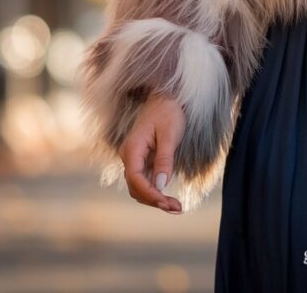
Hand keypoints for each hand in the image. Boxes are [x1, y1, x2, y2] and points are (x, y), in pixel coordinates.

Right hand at [119, 94, 184, 213]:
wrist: (166, 98)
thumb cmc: (168, 112)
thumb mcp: (170, 135)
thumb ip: (165, 160)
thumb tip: (161, 185)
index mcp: (132, 149)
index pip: (136, 179)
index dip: (150, 194)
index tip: (167, 203)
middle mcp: (129, 156)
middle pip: (136, 187)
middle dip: (154, 200)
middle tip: (177, 208)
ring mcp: (134, 159)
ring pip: (139, 187)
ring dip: (155, 199)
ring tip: (176, 207)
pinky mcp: (142, 160)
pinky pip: (145, 181)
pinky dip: (156, 191)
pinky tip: (169, 199)